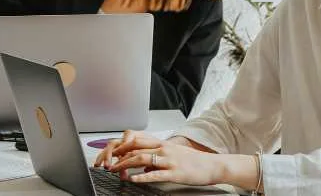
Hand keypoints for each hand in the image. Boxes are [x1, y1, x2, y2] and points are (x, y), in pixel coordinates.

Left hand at [93, 131, 227, 186]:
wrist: (213, 165)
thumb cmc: (194, 162)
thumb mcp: (173, 156)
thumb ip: (157, 159)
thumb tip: (142, 166)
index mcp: (163, 144)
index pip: (138, 141)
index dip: (122, 146)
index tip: (111, 153)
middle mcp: (164, 149)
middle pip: (136, 148)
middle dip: (119, 155)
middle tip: (107, 162)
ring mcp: (169, 160)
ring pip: (142, 159)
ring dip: (125, 164)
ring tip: (115, 170)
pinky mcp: (174, 172)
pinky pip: (155, 174)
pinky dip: (141, 176)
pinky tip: (132, 179)